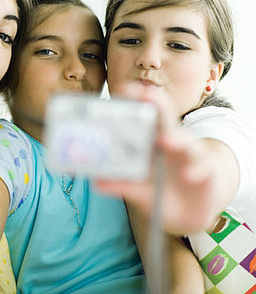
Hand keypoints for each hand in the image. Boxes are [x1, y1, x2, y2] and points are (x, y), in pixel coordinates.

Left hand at [96, 83, 219, 233]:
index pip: (145, 116)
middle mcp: (171, 142)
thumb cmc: (161, 192)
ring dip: (175, 139)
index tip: (124, 89)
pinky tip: (188, 175)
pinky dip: (196, 170)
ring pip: (185, 141)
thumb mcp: (140, 189)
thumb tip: (97, 181)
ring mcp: (190, 154)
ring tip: (164, 141)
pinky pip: (203, 166)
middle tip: (146, 95)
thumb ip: (122, 184)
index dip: (136, 101)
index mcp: (151, 142)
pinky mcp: (207, 170)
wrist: (190, 213)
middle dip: (157, 104)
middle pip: (165, 118)